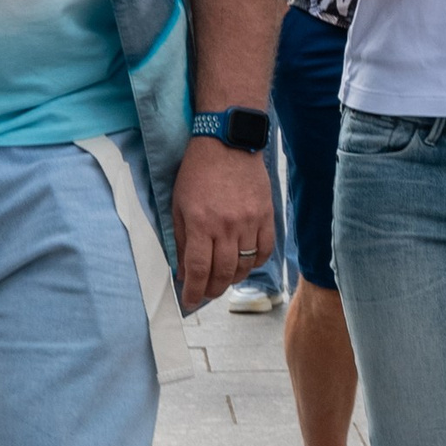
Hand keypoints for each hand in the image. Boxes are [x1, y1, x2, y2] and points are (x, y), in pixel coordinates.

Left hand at [172, 137, 279, 308]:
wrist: (228, 143)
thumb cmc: (197, 172)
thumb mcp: (179, 205)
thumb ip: (181, 241)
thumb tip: (184, 272)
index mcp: (200, 223)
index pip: (198, 270)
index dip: (193, 292)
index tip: (189, 302)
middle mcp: (226, 226)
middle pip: (222, 273)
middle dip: (212, 290)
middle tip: (206, 293)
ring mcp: (249, 222)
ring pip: (245, 266)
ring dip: (233, 279)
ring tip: (224, 279)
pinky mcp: (266, 215)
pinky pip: (265, 250)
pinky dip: (255, 263)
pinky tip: (245, 264)